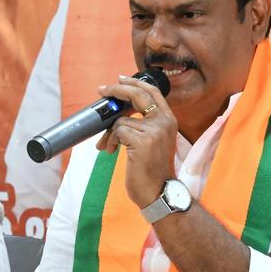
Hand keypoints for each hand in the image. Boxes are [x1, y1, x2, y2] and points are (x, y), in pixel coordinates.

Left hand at [94, 75, 176, 206]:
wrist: (158, 192)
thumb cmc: (151, 169)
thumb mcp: (152, 141)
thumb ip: (142, 124)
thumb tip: (117, 110)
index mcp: (168, 120)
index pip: (152, 92)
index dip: (134, 83)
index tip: (119, 79)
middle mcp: (164, 122)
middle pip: (137, 94)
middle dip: (116, 90)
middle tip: (101, 91)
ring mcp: (154, 131)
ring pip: (121, 119)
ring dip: (109, 133)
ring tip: (108, 146)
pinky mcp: (142, 141)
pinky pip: (117, 131)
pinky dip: (110, 141)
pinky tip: (111, 152)